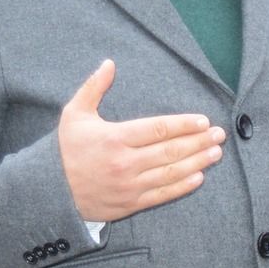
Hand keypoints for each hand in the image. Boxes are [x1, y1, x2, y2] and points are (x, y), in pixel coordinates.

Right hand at [56, 60, 225, 222]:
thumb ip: (93, 88)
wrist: (48, 191)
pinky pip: (163, 194)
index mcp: (114, 138)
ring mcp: (130, 185)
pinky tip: (199, 176)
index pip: (158, 129)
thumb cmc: (64, 150)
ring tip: (215, 152)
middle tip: (220, 135)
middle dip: (199, 141)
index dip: (184, 125)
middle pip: (171, 150)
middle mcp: (125, 162)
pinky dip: (183, 186)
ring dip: (198, 162)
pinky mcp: (131, 204)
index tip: (203, 121)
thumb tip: (109, 63)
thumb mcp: (74, 114)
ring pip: (171, 172)